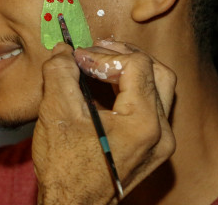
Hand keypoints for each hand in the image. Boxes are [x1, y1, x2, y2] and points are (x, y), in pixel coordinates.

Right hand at [32, 39, 176, 203]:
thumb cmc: (64, 168)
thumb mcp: (56, 113)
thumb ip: (60, 73)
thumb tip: (64, 50)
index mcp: (144, 123)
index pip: (137, 65)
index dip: (104, 54)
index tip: (77, 59)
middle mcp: (161, 133)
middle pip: (158, 72)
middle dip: (124, 57)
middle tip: (95, 52)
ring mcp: (161, 144)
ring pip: (159, 89)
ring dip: (131, 71)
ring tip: (100, 66)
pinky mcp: (153, 150)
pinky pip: (152, 108)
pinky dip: (131, 91)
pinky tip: (104, 89)